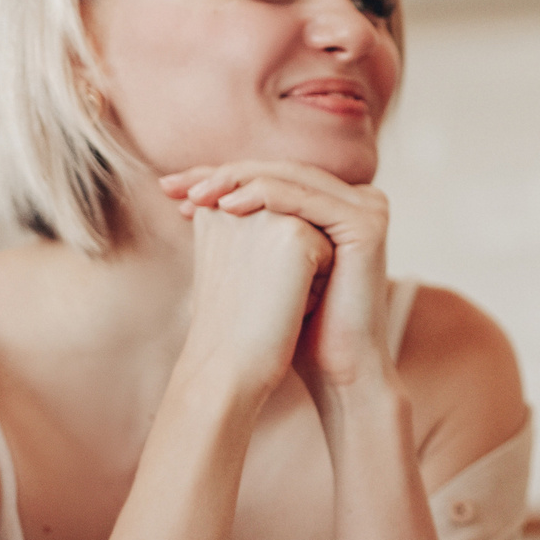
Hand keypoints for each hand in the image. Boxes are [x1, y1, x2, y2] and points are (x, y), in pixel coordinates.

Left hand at [163, 163, 393, 393]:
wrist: (337, 367)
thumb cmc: (299, 323)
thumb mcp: (265, 261)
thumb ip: (246, 222)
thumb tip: (190, 195)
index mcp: (338, 202)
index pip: (272, 177)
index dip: (220, 177)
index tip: (170, 187)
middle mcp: (359, 198)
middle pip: (280, 172)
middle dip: (222, 175)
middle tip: (176, 185)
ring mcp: (368, 208)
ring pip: (292, 179)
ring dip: (238, 181)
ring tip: (197, 195)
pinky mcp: (368, 224)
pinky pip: (308, 199)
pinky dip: (265, 196)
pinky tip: (229, 205)